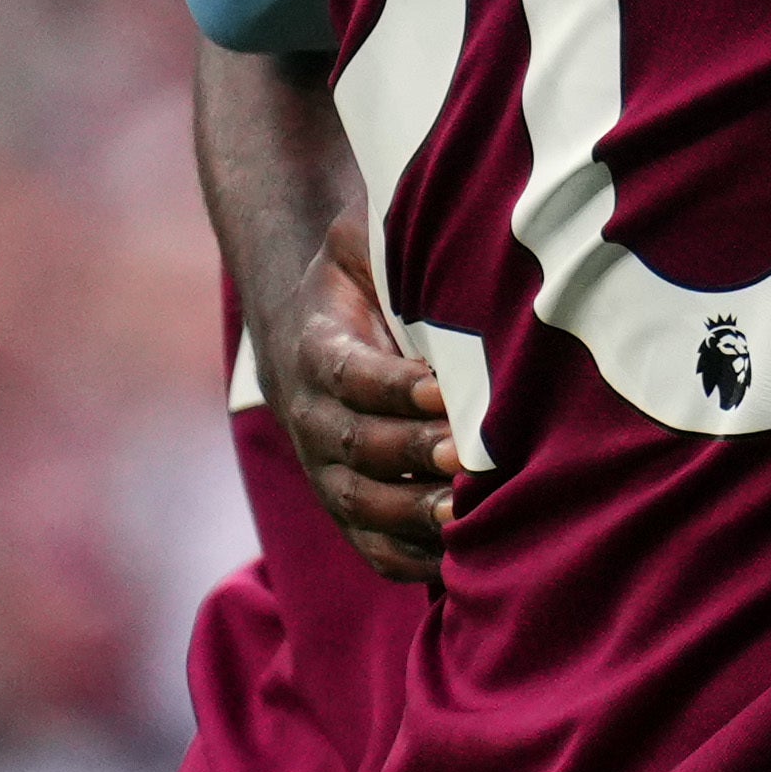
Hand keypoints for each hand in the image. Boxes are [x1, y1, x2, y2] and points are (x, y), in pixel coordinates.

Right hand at [270, 222, 459, 585]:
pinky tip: (456, 560)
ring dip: (411, 513)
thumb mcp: (361, 242)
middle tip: (467, 455)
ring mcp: (323, 467)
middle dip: (411, 453)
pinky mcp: (344, 504)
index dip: (393, 387)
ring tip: (465, 510)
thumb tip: (434, 211)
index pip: (351, 374)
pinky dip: (408, 558)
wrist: (303, 329)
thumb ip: (382, 238)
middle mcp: (310, 416)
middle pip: (354, 445)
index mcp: (316, 350)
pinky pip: (368, 544)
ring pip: (358, 503)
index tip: (443, 389)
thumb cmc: (357, 280)